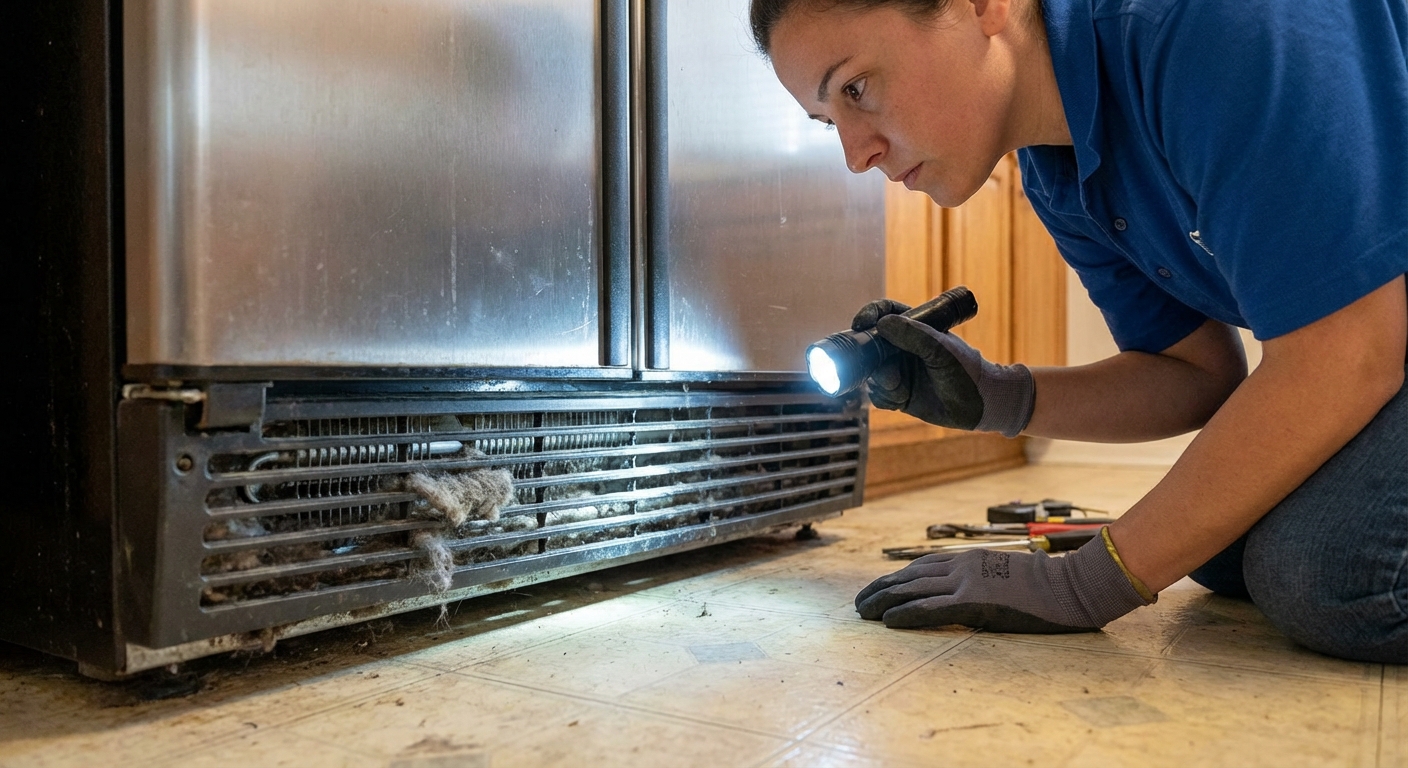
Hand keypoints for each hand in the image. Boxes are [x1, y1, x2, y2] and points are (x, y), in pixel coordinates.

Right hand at [851, 299, 1035, 436]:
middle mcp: (902, 348)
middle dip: (871, 360)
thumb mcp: (941, 350)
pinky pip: (877, 395)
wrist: (980, 405)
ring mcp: (899, 371)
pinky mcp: (898, 395)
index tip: (862, 324)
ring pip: (871, 374)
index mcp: (914, 328)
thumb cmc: (966, 371)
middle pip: (870, 346)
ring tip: (901, 389)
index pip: (885, 314)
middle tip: (888, 373)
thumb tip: (882, 324)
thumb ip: (913, 335)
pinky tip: (901, 399)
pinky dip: (884, 398)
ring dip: (882, 383)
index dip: (869, 316)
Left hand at [854, 533, 1152, 631]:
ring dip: (883, 602)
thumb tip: (957, 599)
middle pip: (909, 576)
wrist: (1072, 586)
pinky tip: (888, 621)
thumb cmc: (1046, 588)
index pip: (920, 567)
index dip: (894, 579)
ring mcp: (967, 581)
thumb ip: (977, 585)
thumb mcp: (1004, 580)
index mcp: (969, 559)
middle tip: (858, 603)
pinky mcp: (975, 601)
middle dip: (880, 589)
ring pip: (912, 590)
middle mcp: (962, 565)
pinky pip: (931, 608)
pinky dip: (906, 614)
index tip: (876, 589)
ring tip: (862, 612)